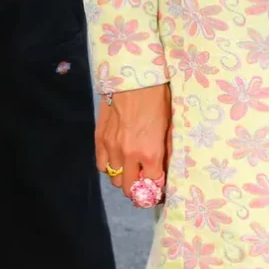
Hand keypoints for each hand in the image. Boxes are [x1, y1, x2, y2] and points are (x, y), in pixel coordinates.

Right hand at [96, 83, 171, 200]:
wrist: (133, 79)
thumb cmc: (158, 99)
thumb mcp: (169, 125)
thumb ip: (166, 150)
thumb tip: (166, 167)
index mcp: (150, 152)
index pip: (152, 184)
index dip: (156, 187)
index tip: (158, 186)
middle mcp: (129, 155)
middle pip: (129, 187)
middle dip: (137, 189)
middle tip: (143, 182)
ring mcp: (111, 148)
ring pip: (113, 178)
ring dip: (123, 177)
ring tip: (130, 169)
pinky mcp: (99, 139)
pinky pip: (101, 164)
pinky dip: (109, 167)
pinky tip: (117, 160)